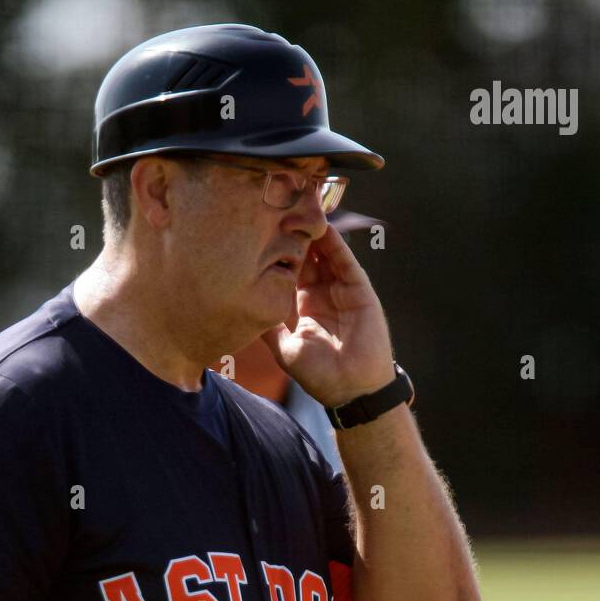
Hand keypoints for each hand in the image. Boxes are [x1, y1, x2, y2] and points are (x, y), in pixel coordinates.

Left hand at [262, 223, 395, 407]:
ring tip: (296, 211)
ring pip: (325, 254)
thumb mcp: (284, 348)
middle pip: (306, 257)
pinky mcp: (359, 289)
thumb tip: (241, 309)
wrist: (352, 389)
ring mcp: (342, 289)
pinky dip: (335, 243)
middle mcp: (323, 293)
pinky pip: (345, 261)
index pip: (289, 272)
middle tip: (276, 212)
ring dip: (312, 234)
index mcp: (304, 306)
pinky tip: (322, 227)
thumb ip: (267, 327)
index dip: (276, 254)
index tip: (258, 234)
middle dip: (293, 237)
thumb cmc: (319, 375)